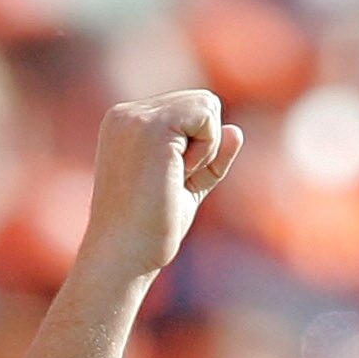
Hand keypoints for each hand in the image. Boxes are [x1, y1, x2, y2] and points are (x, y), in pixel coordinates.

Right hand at [74, 90, 242, 283]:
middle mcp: (126, 113)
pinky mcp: (150, 127)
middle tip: (173, 182)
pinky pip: (207, 115)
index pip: (190, 111)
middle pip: (203, 102)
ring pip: (207, 104)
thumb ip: (210, 157)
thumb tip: (235, 130)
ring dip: (205, 149)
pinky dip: (206, 151)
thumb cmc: (151, 229)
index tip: (172, 182)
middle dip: (205, 146)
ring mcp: (135, 117)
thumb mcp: (188, 186)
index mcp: (127, 123)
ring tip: (172, 180)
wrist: (123, 255)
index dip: (199, 148)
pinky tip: (178, 175)